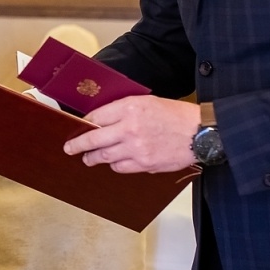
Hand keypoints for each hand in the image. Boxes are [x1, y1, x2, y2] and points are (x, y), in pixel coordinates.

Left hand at [63, 96, 199, 172]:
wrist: (200, 132)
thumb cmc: (176, 115)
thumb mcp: (148, 101)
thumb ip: (125, 109)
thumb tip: (103, 119)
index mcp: (129, 108)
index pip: (96, 117)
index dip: (84, 123)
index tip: (78, 127)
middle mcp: (129, 128)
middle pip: (93, 139)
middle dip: (77, 145)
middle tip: (69, 148)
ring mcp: (136, 148)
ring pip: (104, 157)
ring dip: (93, 159)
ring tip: (88, 159)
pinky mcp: (144, 164)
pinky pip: (120, 167)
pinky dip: (114, 165)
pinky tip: (113, 163)